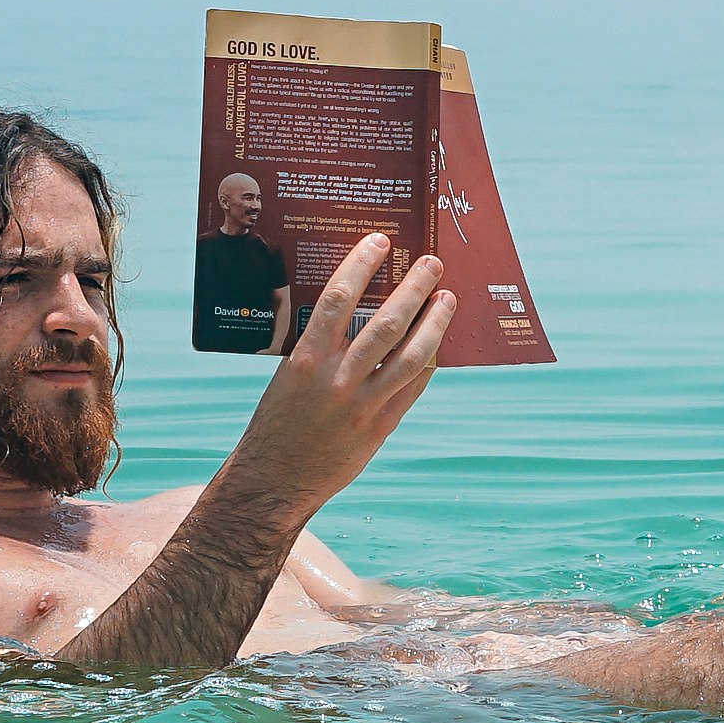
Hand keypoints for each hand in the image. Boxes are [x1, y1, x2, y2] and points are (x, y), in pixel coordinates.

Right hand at [225, 233, 453, 519]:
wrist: (274, 480)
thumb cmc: (277, 422)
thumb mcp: (288, 376)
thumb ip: (319, 346)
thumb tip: (353, 309)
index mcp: (306, 359)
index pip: (338, 297)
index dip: (361, 265)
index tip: (380, 242)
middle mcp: (337, 379)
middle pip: (387, 323)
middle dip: (415, 288)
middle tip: (432, 264)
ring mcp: (362, 405)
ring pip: (412, 356)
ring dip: (435, 324)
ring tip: (448, 299)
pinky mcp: (379, 428)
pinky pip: (413, 387)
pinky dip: (429, 362)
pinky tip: (438, 344)